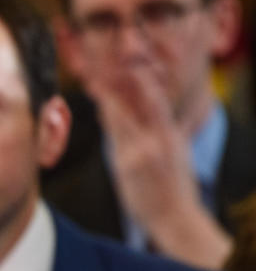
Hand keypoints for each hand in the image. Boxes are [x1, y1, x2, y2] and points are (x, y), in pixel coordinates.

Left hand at [87, 64, 230, 269]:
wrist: (176, 218)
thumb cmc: (169, 190)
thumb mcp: (170, 157)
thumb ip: (153, 136)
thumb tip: (131, 123)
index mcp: (170, 134)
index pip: (156, 97)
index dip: (143, 75)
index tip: (130, 56)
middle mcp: (160, 137)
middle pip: (142, 96)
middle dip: (126, 74)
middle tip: (110, 52)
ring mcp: (145, 148)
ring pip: (126, 111)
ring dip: (109, 89)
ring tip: (94, 70)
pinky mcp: (130, 163)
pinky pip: (116, 133)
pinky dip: (107, 113)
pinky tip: (97, 99)